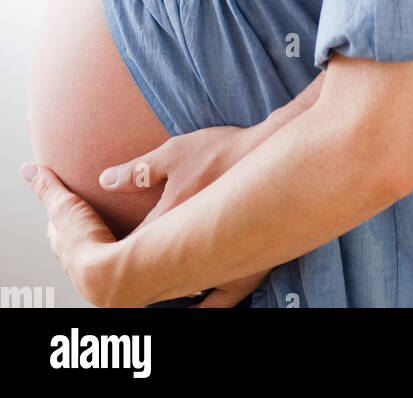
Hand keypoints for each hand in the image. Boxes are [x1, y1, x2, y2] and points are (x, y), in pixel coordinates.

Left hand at [21, 162, 265, 307]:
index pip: (128, 248)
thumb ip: (138, 171)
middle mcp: (191, 254)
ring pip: (180, 291)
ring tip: (148, 281)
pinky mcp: (243, 269)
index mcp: (169, 225)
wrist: (275, 155)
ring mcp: (218, 266)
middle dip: (129, 270)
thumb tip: (105, 180)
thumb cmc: (225, 151)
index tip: (91, 245)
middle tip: (115, 265)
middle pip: (150, 274)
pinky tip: (193, 307)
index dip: (106, 249)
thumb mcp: (176, 152)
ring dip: (162, 286)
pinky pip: (218, 301)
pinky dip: (202, 306)